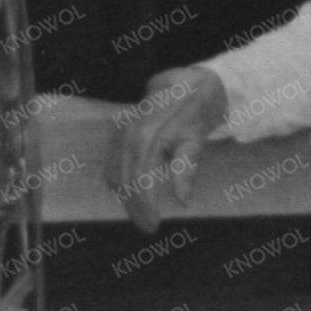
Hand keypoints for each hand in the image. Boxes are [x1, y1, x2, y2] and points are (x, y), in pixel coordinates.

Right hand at [116, 65, 227, 230]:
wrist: (188, 83)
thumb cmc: (197, 112)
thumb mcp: (197, 137)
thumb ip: (187, 167)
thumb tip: (182, 200)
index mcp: (148, 134)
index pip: (140, 177)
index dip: (145, 203)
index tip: (154, 223)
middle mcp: (129, 132)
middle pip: (125, 178)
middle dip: (134, 206)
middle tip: (148, 227)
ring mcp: (121, 131)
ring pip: (116, 172)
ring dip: (125, 198)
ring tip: (141, 218)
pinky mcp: (119, 131)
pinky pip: (112, 162)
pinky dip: (119, 182)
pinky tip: (129, 197)